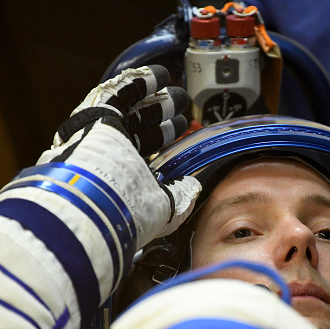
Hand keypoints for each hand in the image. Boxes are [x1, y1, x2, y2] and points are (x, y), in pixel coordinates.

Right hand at [36, 65, 201, 250]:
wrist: (95, 198)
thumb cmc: (128, 210)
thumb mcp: (162, 208)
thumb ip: (179, 196)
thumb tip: (194, 186)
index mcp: (124, 174)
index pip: (146, 147)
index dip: (165, 134)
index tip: (183, 126)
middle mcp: (111, 152)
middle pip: (140, 125)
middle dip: (163, 113)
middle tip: (182, 102)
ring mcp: (101, 133)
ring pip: (131, 109)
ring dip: (155, 97)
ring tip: (175, 88)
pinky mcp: (94, 115)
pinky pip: (116, 93)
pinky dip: (137, 82)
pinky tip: (158, 75)